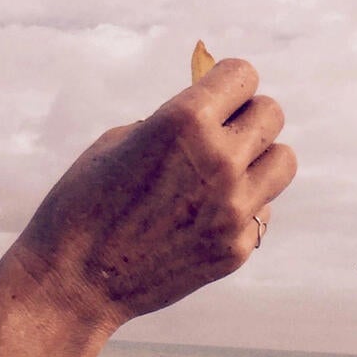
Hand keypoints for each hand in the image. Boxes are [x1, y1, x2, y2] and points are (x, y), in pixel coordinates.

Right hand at [13, 58, 295, 329]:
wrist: (73, 281)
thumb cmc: (84, 202)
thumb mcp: (121, 140)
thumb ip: (175, 121)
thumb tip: (214, 112)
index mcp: (183, 121)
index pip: (243, 75)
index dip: (227, 82)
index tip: (216, 95)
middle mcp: (218, 160)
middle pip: (272, 114)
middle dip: (247, 116)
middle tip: (222, 131)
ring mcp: (233, 208)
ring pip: (283, 161)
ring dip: (259, 158)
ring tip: (226, 169)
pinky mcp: (237, 248)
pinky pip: (263, 209)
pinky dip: (243, 206)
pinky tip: (206, 214)